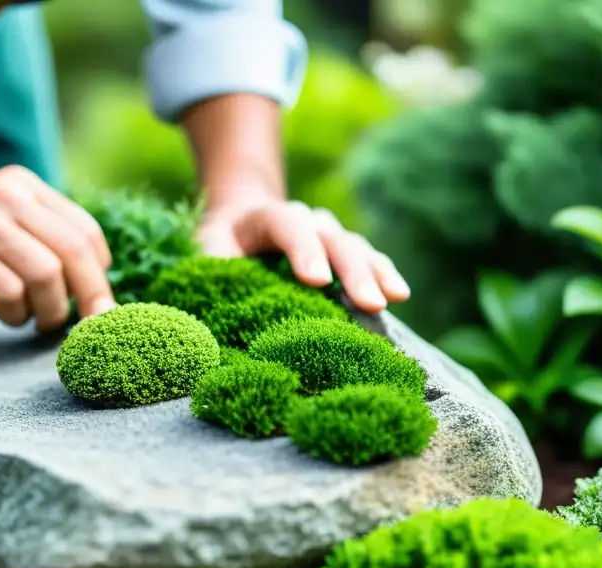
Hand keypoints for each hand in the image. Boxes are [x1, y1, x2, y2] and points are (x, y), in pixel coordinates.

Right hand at [0, 165, 116, 330]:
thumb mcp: (6, 212)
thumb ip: (46, 234)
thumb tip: (96, 287)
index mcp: (26, 187)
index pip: (85, 230)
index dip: (100, 273)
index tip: (97, 302)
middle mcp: (8, 196)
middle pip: (73, 252)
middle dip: (90, 296)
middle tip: (90, 326)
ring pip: (45, 274)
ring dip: (51, 309)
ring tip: (40, 320)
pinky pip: (8, 291)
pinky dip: (17, 313)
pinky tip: (8, 316)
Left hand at [195, 198, 410, 313]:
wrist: (237, 225)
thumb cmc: (216, 247)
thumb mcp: (201, 254)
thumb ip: (207, 274)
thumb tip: (202, 317)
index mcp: (265, 217)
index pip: (289, 226)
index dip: (304, 251)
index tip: (317, 282)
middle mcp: (305, 219)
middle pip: (332, 239)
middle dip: (352, 271)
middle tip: (368, 303)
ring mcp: (329, 234)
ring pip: (357, 247)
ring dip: (376, 272)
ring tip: (392, 298)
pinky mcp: (344, 254)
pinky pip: (368, 260)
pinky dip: (384, 275)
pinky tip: (399, 295)